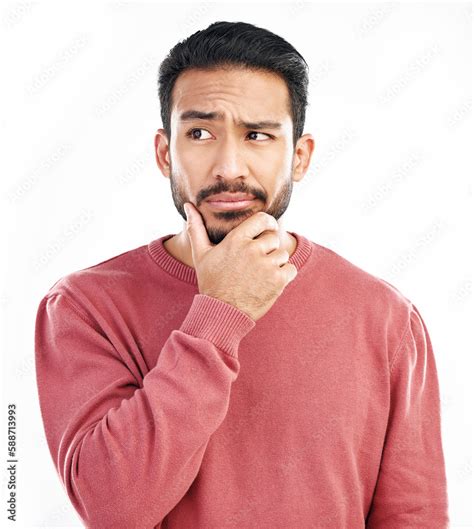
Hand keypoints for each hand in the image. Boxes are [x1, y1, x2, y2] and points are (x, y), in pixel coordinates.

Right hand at [184, 202, 296, 320]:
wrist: (221, 313)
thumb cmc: (211, 282)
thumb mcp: (201, 254)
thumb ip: (196, 228)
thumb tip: (188, 205)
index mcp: (236, 240)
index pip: (263, 219)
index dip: (268, 223)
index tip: (267, 230)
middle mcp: (252, 250)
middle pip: (273, 238)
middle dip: (269, 247)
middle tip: (258, 260)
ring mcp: (266, 266)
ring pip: (283, 254)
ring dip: (276, 263)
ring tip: (261, 274)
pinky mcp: (277, 281)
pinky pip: (291, 269)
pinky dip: (284, 275)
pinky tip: (270, 281)